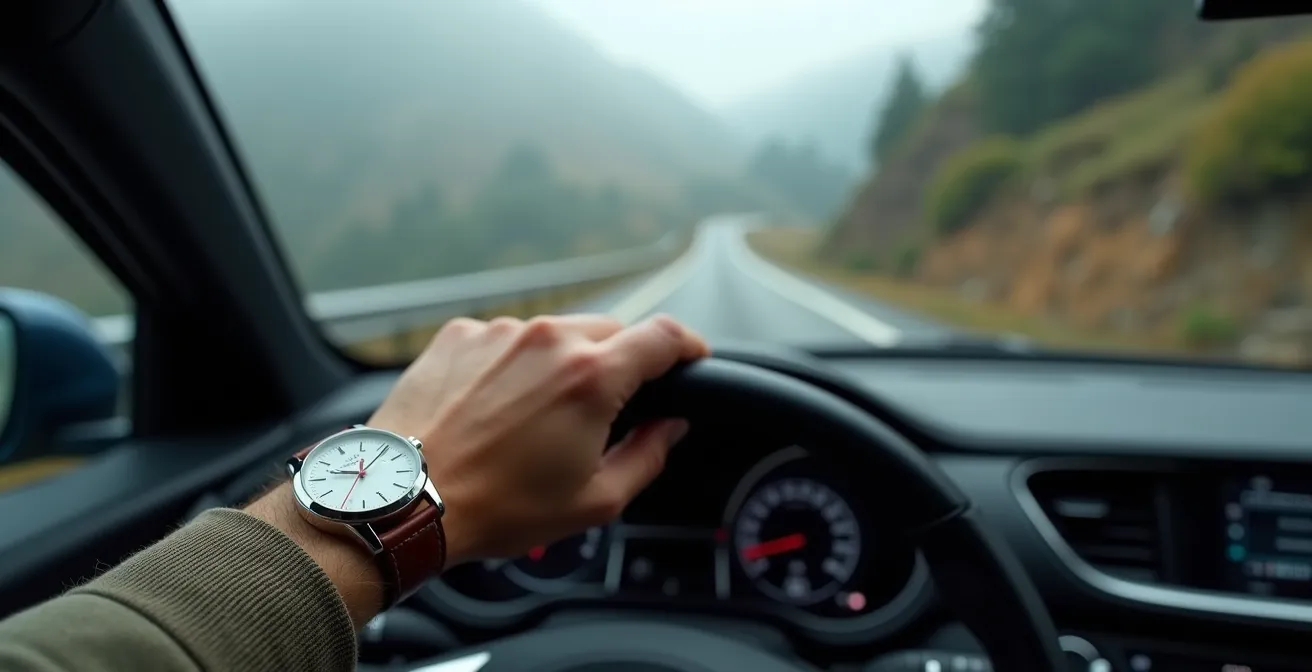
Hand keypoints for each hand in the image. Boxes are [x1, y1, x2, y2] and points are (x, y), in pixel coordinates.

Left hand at [368, 313, 707, 563]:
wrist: (404, 499)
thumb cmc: (497, 507)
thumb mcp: (593, 501)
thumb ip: (648, 456)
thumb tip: (669, 428)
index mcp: (591, 377)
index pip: (664, 336)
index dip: (688, 345)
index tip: (691, 357)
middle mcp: (547, 340)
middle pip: (610, 332)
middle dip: (620, 364)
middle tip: (606, 409)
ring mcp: (499, 332)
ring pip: (554, 335)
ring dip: (561, 365)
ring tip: (537, 419)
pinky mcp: (459, 335)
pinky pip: (506, 339)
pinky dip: (513, 365)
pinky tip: (496, 409)